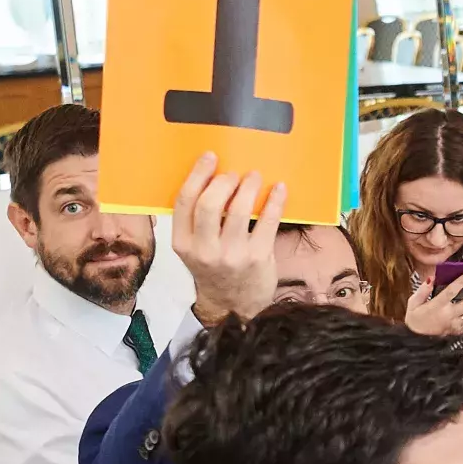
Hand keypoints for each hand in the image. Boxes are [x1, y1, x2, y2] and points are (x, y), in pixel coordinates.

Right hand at [175, 154, 287, 324]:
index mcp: (183, 244)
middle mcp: (205, 250)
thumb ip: (196, 221)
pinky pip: (267, 221)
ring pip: (239, 210)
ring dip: (249, 186)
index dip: (197, 175)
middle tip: (234, 173)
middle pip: (209, 204)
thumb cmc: (215, 269)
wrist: (235, 305)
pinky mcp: (258, 257)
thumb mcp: (195, 249)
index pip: (184, 202)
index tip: (209, 158)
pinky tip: (278, 189)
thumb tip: (211, 178)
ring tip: (254, 176)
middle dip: (223, 181)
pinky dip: (274, 201)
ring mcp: (232, 254)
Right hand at [406, 273, 462, 335]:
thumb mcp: (413, 302)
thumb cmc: (415, 318)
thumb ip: (423, 290)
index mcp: (436, 307)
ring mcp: (454, 324)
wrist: (417, 339)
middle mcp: (448, 316)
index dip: (462, 281)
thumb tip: (431, 278)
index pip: (451, 291)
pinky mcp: (458, 330)